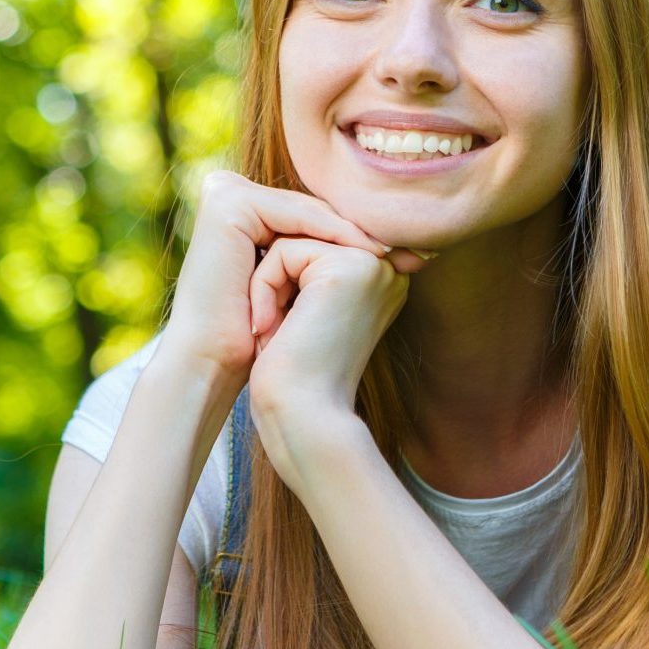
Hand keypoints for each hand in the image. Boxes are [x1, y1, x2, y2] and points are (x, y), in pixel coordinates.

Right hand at [160, 170, 425, 385]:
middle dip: (359, 234)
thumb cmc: (261, 334)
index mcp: (241, 209)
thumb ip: (335, 255)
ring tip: (389, 255)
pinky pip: (293, 212)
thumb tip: (415, 252)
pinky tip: (364, 250)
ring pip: (306, 211)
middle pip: (311, 211)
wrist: (217, 359)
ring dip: (351, 234)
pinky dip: (331, 231)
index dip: (357, 238)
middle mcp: (227, 192)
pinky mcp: (227, 203)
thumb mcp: (305, 287)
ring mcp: (225, 194)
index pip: (312, 217)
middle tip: (410, 252)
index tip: (412, 257)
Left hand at [244, 237, 411, 488]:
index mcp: (381, 280)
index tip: (284, 329)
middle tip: (276, 330)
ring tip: (274, 330)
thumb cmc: (296, 374)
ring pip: (291, 242)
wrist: (303, 415)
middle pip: (303, 239)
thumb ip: (309, 273)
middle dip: (277, 281)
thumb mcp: (307, 311)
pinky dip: (264, 288)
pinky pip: (283, 251)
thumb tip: (282, 233)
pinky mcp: (347, 268)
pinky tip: (269, 327)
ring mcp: (371, 265)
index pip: (313, 247)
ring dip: (268, 287)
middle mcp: (385, 269)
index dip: (286, 281)